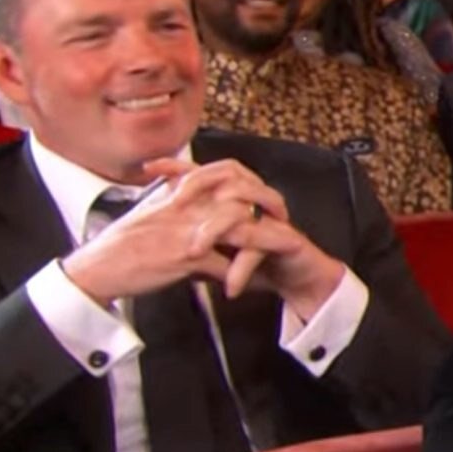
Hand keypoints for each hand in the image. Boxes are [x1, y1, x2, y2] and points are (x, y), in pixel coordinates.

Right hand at [61, 158, 290, 306]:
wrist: (97, 269)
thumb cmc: (121, 243)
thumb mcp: (148, 209)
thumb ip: (171, 193)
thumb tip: (185, 183)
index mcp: (179, 192)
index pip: (226, 171)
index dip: (251, 180)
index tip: (265, 195)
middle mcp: (187, 206)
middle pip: (243, 195)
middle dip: (269, 207)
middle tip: (283, 220)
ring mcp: (189, 232)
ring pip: (242, 228)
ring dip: (264, 242)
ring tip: (278, 251)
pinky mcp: (187, 259)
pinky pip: (228, 266)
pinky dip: (243, 276)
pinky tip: (252, 282)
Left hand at [150, 158, 345, 316]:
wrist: (302, 282)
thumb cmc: (262, 265)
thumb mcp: (219, 255)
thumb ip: (195, 247)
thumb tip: (161, 248)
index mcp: (239, 200)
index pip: (208, 172)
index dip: (180, 166)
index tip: (150, 167)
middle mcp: (257, 202)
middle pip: (228, 174)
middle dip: (198, 185)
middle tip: (175, 205)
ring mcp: (273, 219)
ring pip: (242, 206)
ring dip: (215, 227)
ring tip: (194, 251)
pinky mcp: (289, 240)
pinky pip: (262, 244)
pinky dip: (242, 266)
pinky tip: (229, 285)